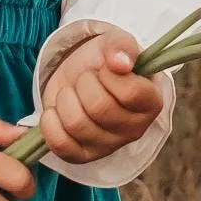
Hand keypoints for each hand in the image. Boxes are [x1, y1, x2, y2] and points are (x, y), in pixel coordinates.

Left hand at [38, 32, 162, 164]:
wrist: (79, 76)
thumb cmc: (103, 63)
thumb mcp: (114, 44)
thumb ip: (122, 46)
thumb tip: (120, 62)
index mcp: (150, 102)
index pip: (131, 93)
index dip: (110, 75)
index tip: (105, 68)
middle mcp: (135, 129)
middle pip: (100, 108)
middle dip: (83, 84)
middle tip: (85, 79)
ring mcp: (109, 146)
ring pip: (77, 124)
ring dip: (65, 100)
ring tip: (71, 93)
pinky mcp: (83, 155)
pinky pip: (60, 145)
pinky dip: (50, 123)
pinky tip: (56, 110)